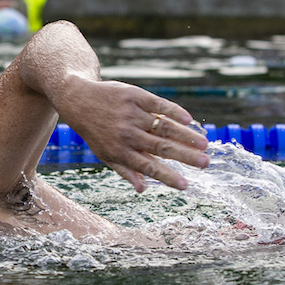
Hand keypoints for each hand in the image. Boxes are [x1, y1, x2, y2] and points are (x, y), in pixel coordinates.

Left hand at [57, 76, 209, 191]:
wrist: (78, 99)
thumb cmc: (96, 131)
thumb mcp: (105, 154)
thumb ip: (126, 170)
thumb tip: (143, 189)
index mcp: (120, 152)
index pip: (149, 167)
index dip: (168, 177)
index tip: (186, 185)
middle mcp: (127, 134)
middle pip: (161, 147)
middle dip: (186, 156)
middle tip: (206, 163)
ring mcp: (131, 114)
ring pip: (164, 126)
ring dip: (186, 135)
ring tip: (204, 143)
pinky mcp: (134, 96)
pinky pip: (158, 104)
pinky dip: (174, 112)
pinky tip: (189, 120)